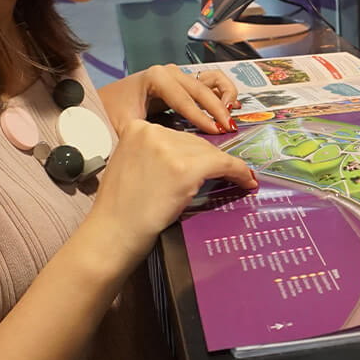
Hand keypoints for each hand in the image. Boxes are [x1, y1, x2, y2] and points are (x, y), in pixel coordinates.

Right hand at [89, 119, 256, 262]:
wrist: (113, 232)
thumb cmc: (120, 207)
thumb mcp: (130, 164)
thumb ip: (153, 153)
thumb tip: (188, 157)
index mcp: (136, 127)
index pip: (176, 135)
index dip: (195, 152)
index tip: (207, 162)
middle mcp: (152, 132)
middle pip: (194, 142)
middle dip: (209, 161)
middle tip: (225, 175)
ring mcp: (169, 149)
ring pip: (210, 153)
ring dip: (224, 168)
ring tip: (238, 179)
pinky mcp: (185, 168)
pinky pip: (223, 165)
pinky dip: (238, 173)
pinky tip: (246, 180)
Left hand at [99, 64, 238, 134]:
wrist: (102, 103)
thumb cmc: (112, 113)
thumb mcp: (127, 125)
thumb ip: (150, 134)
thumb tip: (173, 149)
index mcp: (156, 77)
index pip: (185, 99)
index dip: (201, 116)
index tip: (215, 132)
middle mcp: (170, 71)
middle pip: (203, 88)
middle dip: (217, 108)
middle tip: (228, 128)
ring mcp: (177, 74)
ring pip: (211, 80)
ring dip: (223, 97)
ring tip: (228, 117)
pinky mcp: (182, 82)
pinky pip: (207, 84)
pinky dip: (219, 95)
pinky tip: (225, 111)